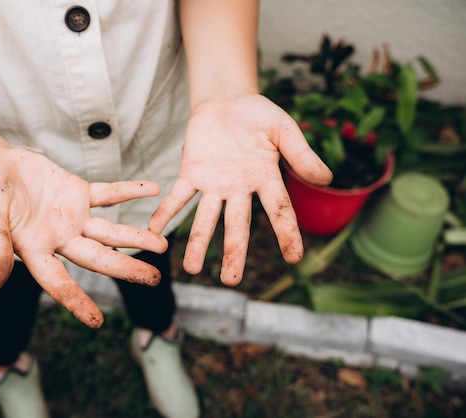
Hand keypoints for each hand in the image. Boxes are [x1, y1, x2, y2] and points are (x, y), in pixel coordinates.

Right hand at [0, 148, 167, 327]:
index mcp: (35, 250)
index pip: (58, 281)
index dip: (75, 300)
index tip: (97, 322)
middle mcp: (60, 239)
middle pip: (97, 258)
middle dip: (125, 269)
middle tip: (154, 279)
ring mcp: (73, 217)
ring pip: (109, 231)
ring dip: (135, 237)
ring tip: (162, 245)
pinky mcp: (79, 193)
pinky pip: (109, 194)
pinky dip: (129, 191)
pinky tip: (154, 189)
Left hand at [149, 94, 331, 285]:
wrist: (226, 100)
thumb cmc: (258, 115)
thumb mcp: (283, 129)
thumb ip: (301, 153)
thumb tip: (327, 179)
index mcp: (265, 179)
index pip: (278, 210)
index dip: (287, 233)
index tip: (294, 258)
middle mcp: (239, 188)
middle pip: (237, 226)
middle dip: (233, 252)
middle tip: (230, 281)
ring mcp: (214, 183)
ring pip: (206, 218)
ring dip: (198, 243)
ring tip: (191, 269)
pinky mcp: (191, 172)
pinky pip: (178, 196)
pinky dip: (166, 211)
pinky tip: (155, 229)